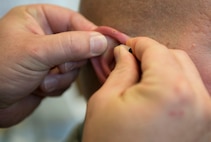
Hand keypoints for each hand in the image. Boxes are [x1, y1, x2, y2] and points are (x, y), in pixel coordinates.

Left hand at [0, 4, 107, 126]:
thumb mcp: (37, 52)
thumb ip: (71, 45)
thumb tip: (100, 41)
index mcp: (39, 19)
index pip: (75, 21)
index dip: (90, 33)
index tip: (102, 45)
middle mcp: (46, 37)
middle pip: (78, 45)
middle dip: (69, 61)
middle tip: (58, 67)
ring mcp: (50, 58)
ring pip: (74, 65)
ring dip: (61, 77)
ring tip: (42, 80)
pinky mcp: (51, 76)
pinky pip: (68, 80)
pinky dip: (57, 86)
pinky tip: (40, 88)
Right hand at [83, 37, 210, 141]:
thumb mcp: (105, 101)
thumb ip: (120, 70)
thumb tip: (125, 54)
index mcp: (170, 91)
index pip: (156, 49)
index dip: (138, 44)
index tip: (127, 47)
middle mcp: (198, 102)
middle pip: (175, 57)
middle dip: (152, 56)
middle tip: (132, 64)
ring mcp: (206, 117)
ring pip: (187, 73)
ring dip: (164, 70)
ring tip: (143, 81)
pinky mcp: (205, 127)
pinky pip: (192, 92)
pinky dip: (175, 86)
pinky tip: (156, 95)